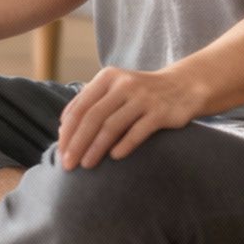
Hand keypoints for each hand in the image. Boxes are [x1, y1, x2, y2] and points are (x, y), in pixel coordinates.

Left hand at [57, 66, 202, 169]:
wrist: (183, 87)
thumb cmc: (140, 94)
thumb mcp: (115, 89)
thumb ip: (91, 102)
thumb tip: (63, 128)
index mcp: (108, 78)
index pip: (80, 106)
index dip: (68, 131)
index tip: (60, 151)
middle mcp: (124, 85)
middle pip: (93, 117)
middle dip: (77, 143)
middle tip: (67, 164)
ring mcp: (143, 98)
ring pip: (112, 126)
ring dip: (96, 148)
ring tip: (86, 165)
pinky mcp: (161, 112)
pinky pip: (138, 132)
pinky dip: (124, 145)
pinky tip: (114, 158)